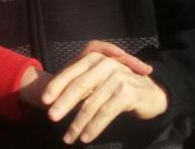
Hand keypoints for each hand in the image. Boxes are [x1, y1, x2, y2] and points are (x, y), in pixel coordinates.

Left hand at [41, 42, 166, 144]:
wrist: (150, 92)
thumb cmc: (118, 86)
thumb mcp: (97, 80)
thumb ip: (79, 84)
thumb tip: (54, 102)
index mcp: (94, 58)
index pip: (71, 73)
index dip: (56, 86)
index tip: (44, 101)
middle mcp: (105, 64)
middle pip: (79, 86)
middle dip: (63, 103)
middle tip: (51, 117)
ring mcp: (117, 77)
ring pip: (91, 103)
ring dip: (77, 123)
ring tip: (68, 137)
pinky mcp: (127, 92)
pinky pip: (105, 112)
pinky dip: (94, 126)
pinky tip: (86, 137)